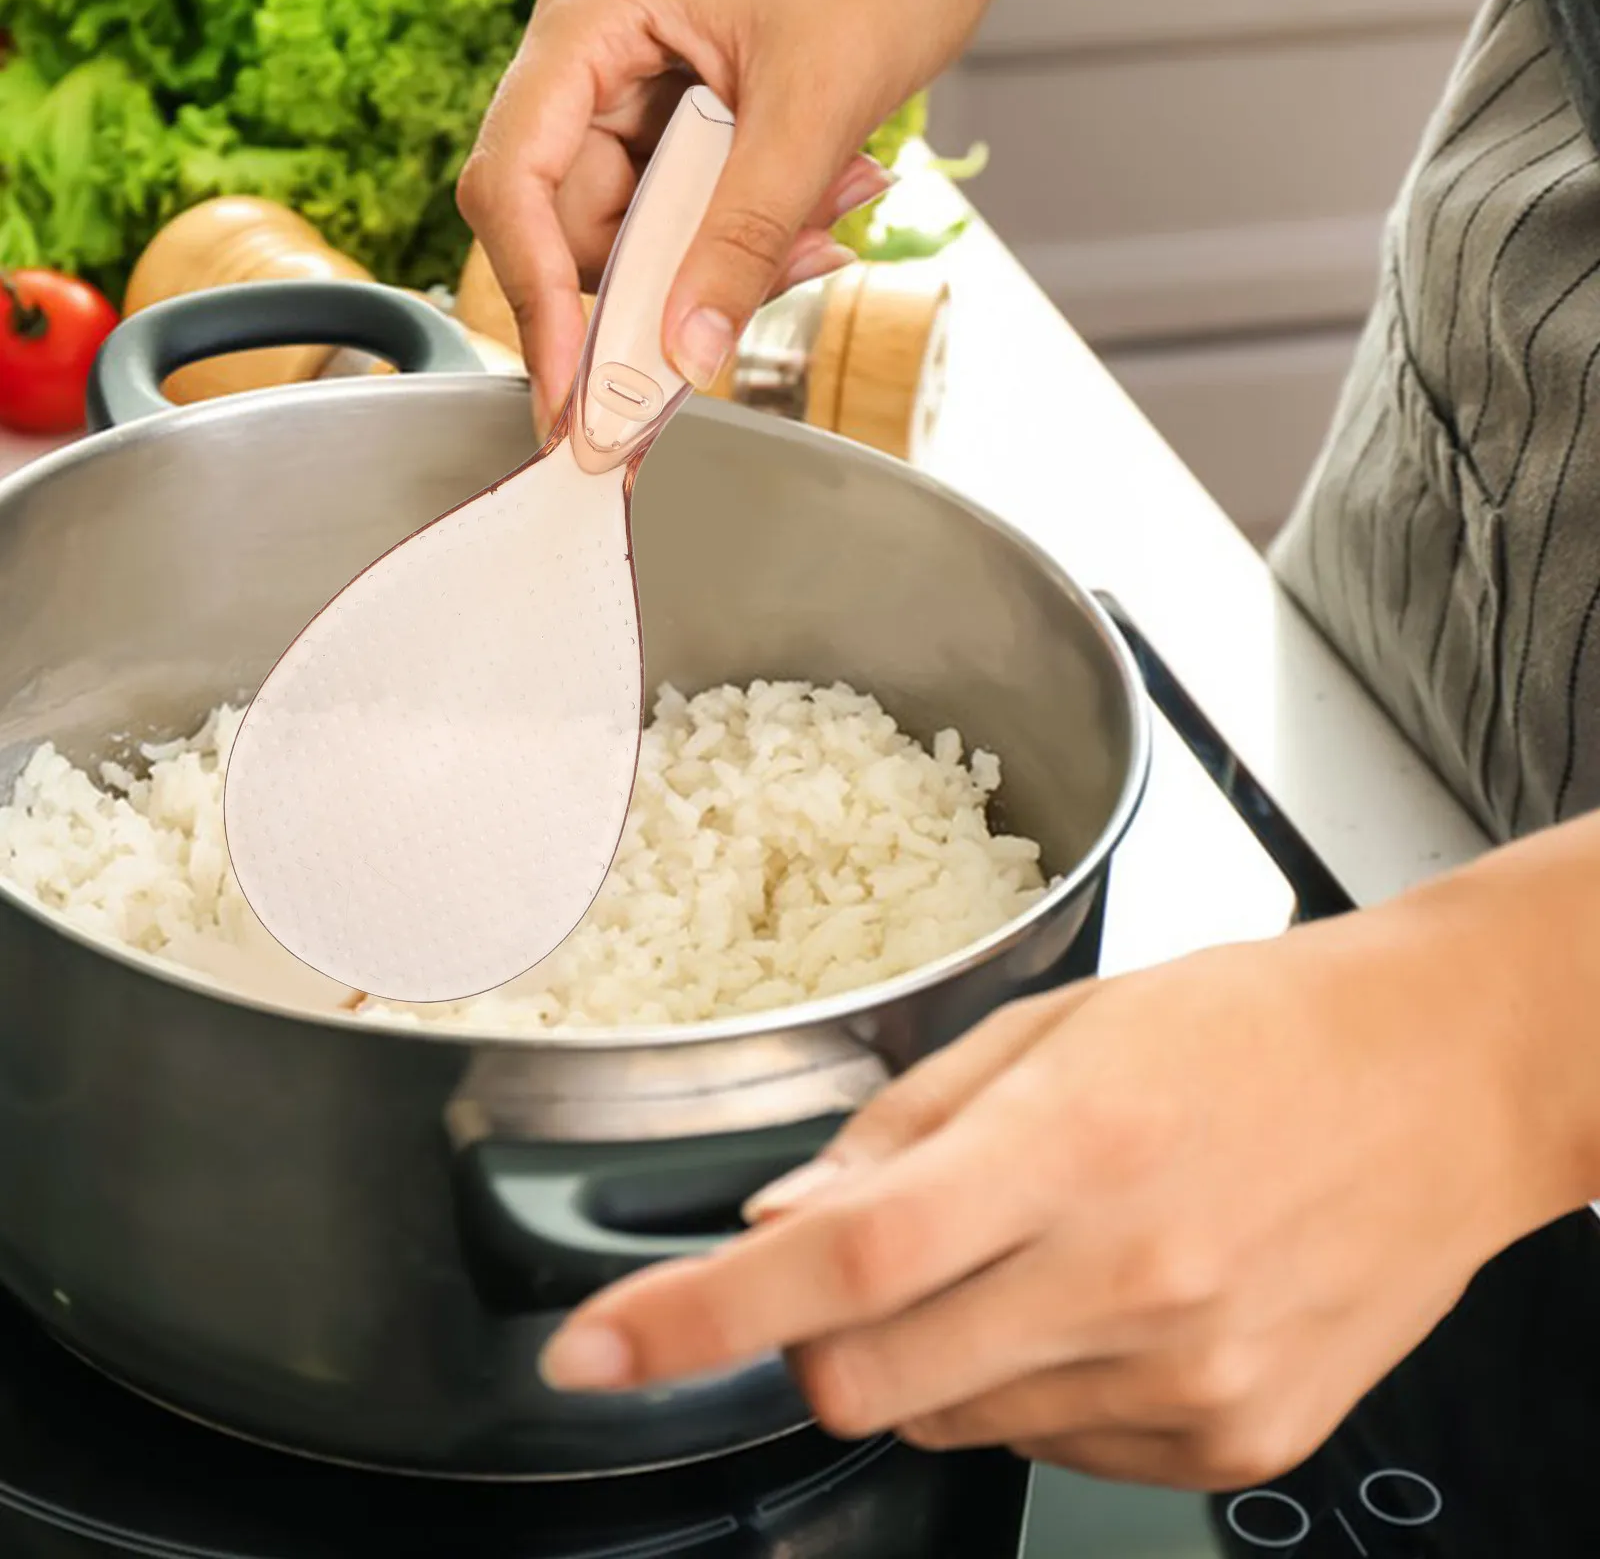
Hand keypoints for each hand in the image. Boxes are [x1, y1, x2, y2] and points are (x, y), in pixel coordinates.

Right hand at [456, 0, 1023, 428]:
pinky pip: (687, 213)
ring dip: (724, 261)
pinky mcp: (683, 114)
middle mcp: (597, 50)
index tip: (571, 389)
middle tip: (755, 299)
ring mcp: (638, 84)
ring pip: (638, 230)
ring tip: (824, 223)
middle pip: (572, 221)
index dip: (534, 294)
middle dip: (665, 280)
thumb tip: (685, 352)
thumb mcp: (815, 104)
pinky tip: (820, 205)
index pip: (515, 177)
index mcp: (594, 13)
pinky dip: (749, 235)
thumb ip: (746, 236)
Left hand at [538, 868, 1593, 1489]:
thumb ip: (906, 1128)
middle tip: (873, 1250)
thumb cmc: (1247, 1025)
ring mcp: (1185, 1379)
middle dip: (817, 1331)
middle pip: (864, 1375)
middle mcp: (1127, 1280)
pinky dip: (1032, 1382)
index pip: (838, 1259)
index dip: (692, 1316)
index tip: (593, 1352)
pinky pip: (1058, 1446)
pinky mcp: (1233, 1440)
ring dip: (936, 1347)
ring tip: (1037, 1246)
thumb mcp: (1058, 1026)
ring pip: (953, 1418)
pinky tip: (1106, 1297)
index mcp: (1070, 1145)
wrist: (1439, 1083)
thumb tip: (784, 1216)